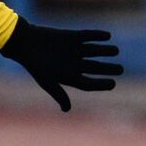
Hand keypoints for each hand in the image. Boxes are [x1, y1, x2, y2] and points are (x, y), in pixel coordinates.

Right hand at [0, 18, 122, 111]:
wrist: (25, 43)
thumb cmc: (34, 65)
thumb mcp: (46, 81)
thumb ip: (58, 94)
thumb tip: (67, 110)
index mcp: (68, 76)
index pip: (89, 83)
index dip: (101, 84)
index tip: (113, 83)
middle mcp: (73, 63)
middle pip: (95, 67)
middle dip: (108, 68)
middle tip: (120, 69)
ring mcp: (73, 50)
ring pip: (95, 51)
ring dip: (106, 50)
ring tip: (115, 51)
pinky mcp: (71, 36)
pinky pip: (89, 36)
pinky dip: (99, 35)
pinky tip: (108, 36)